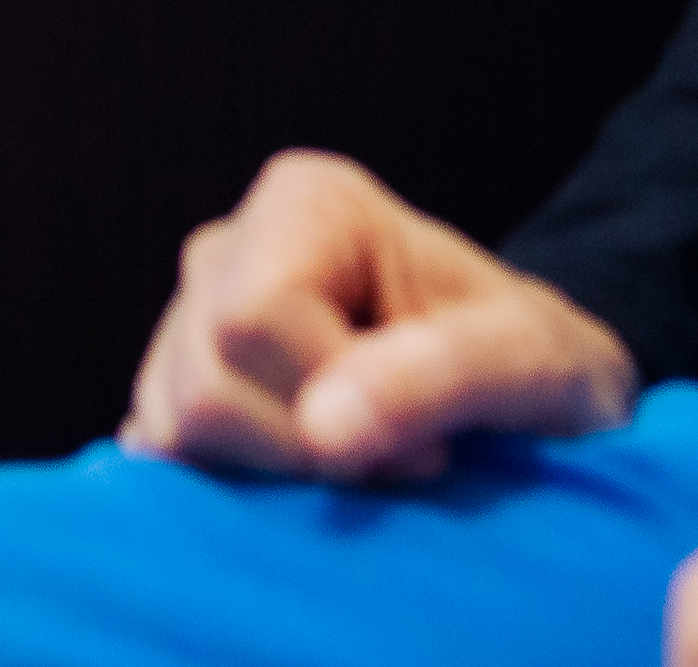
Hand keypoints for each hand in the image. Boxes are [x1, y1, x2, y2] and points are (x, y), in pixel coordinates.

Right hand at [122, 148, 636, 481]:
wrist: (522, 389)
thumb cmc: (538, 362)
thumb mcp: (535, 360)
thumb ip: (441, 374)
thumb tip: (322, 428)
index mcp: (307, 202)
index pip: (256, 319)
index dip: (334, 402)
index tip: (426, 438)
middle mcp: (229, 248)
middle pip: (207, 383)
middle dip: (305, 452)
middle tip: (398, 458)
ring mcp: (186, 322)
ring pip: (171, 428)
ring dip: (273, 479)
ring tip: (359, 462)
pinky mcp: (170, 395)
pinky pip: (160, 463)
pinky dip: (234, 496)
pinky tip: (306, 479)